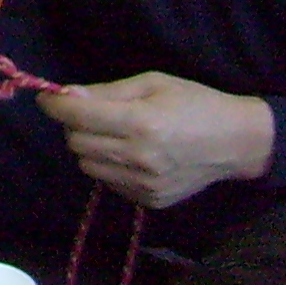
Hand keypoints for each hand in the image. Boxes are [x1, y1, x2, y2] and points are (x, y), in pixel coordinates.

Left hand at [38, 73, 276, 208]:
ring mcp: (145, 184)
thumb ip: (107, 92)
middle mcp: (140, 158)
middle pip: (76, 142)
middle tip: (91, 113)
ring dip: (91, 147)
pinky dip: (110, 166)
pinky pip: (108, 182)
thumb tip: (67, 94)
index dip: (56, 104)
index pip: (77, 116)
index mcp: (142, 123)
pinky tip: (132, 154)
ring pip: (87, 165)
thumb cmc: (195, 104)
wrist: (237, 143)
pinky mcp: (150, 201)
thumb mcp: (152, 84)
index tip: (48, 97)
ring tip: (115, 134)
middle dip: (75, 125)